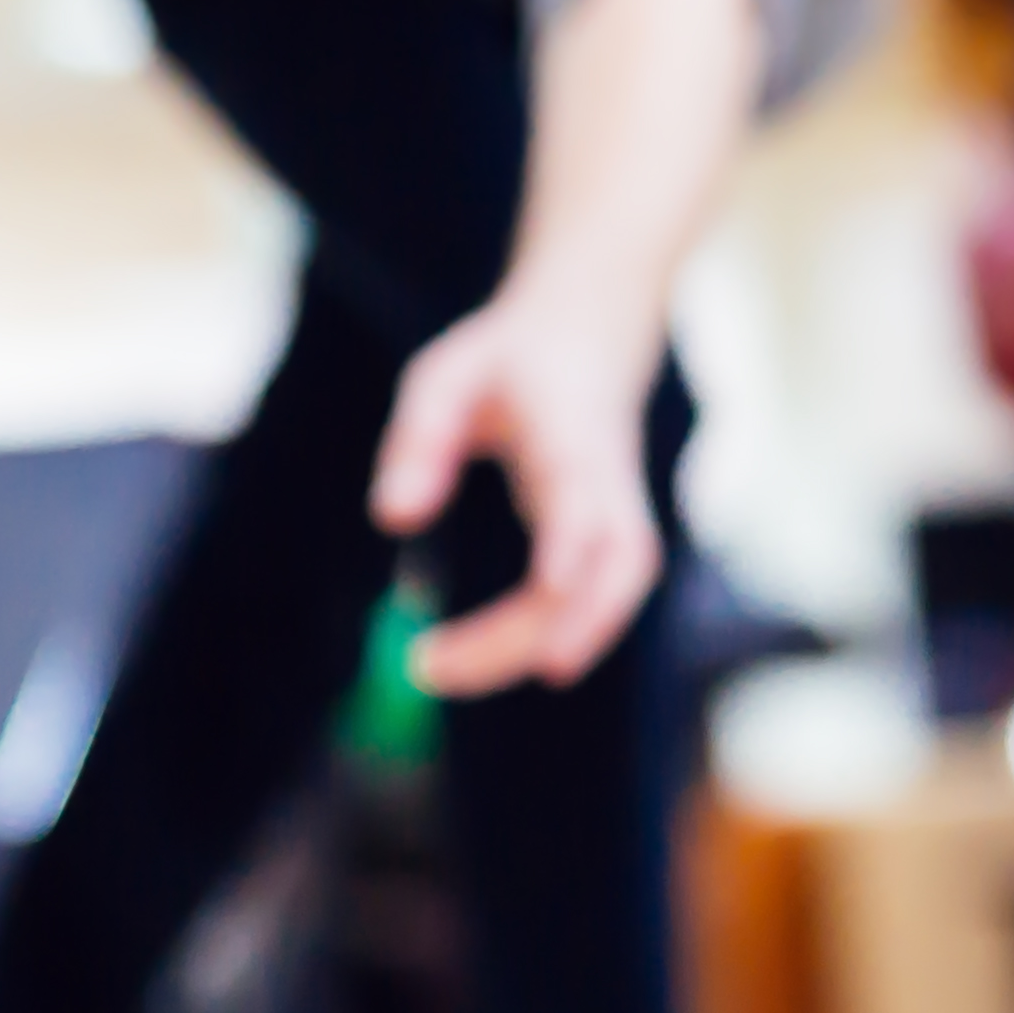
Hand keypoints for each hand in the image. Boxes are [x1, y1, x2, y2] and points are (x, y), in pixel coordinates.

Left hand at [372, 275, 664, 694]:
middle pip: (610, 567)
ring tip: (448, 671)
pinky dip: (553, 637)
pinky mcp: (612, 536)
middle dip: (545, 628)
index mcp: (571, 432)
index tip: (543, 591)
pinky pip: (603, 599)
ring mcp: (619, 510)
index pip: (583, 498)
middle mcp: (609, 480)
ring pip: (618, 591)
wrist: (588, 341)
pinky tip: (487, 661)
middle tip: (435, 666)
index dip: (570, 546)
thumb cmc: (507, 363)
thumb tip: (394, 517)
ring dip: (545, 643)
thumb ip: (420, 441)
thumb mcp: (445, 377)